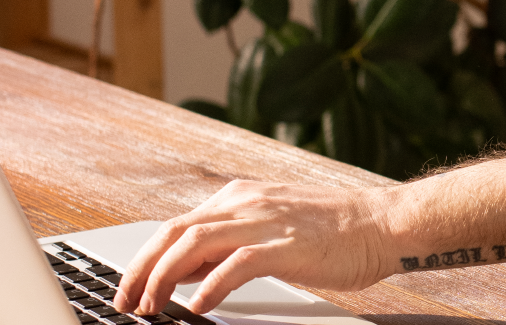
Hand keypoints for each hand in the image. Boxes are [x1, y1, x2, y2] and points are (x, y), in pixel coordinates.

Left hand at [112, 180, 389, 313]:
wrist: (380, 223)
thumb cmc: (331, 233)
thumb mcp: (270, 228)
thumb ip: (229, 244)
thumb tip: (185, 273)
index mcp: (241, 196)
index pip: (177, 225)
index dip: (145, 259)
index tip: (128, 289)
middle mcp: (247, 202)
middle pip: (176, 231)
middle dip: (142, 269)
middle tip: (124, 302)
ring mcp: (266, 220)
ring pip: (196, 243)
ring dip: (163, 277)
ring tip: (149, 308)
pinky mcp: (287, 243)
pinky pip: (237, 264)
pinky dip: (210, 286)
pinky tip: (196, 307)